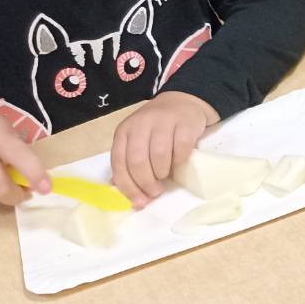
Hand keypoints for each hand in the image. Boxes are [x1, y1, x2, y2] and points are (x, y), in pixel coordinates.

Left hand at [110, 91, 218, 206]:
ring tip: (166, 177)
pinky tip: (179, 163)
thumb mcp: (136, 140)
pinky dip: (180, 161)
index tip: (139, 201)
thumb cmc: (157, 128)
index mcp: (124, 131)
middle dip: (146, 183)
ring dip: (162, 173)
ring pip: (159, 155)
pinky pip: (181, 148)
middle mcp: (141, 124)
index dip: (128, 186)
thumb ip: (128, 161)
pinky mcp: (185, 123)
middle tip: (155, 192)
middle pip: (138, 160)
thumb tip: (122, 189)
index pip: (119, 162)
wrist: (182, 102)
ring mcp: (164, 121)